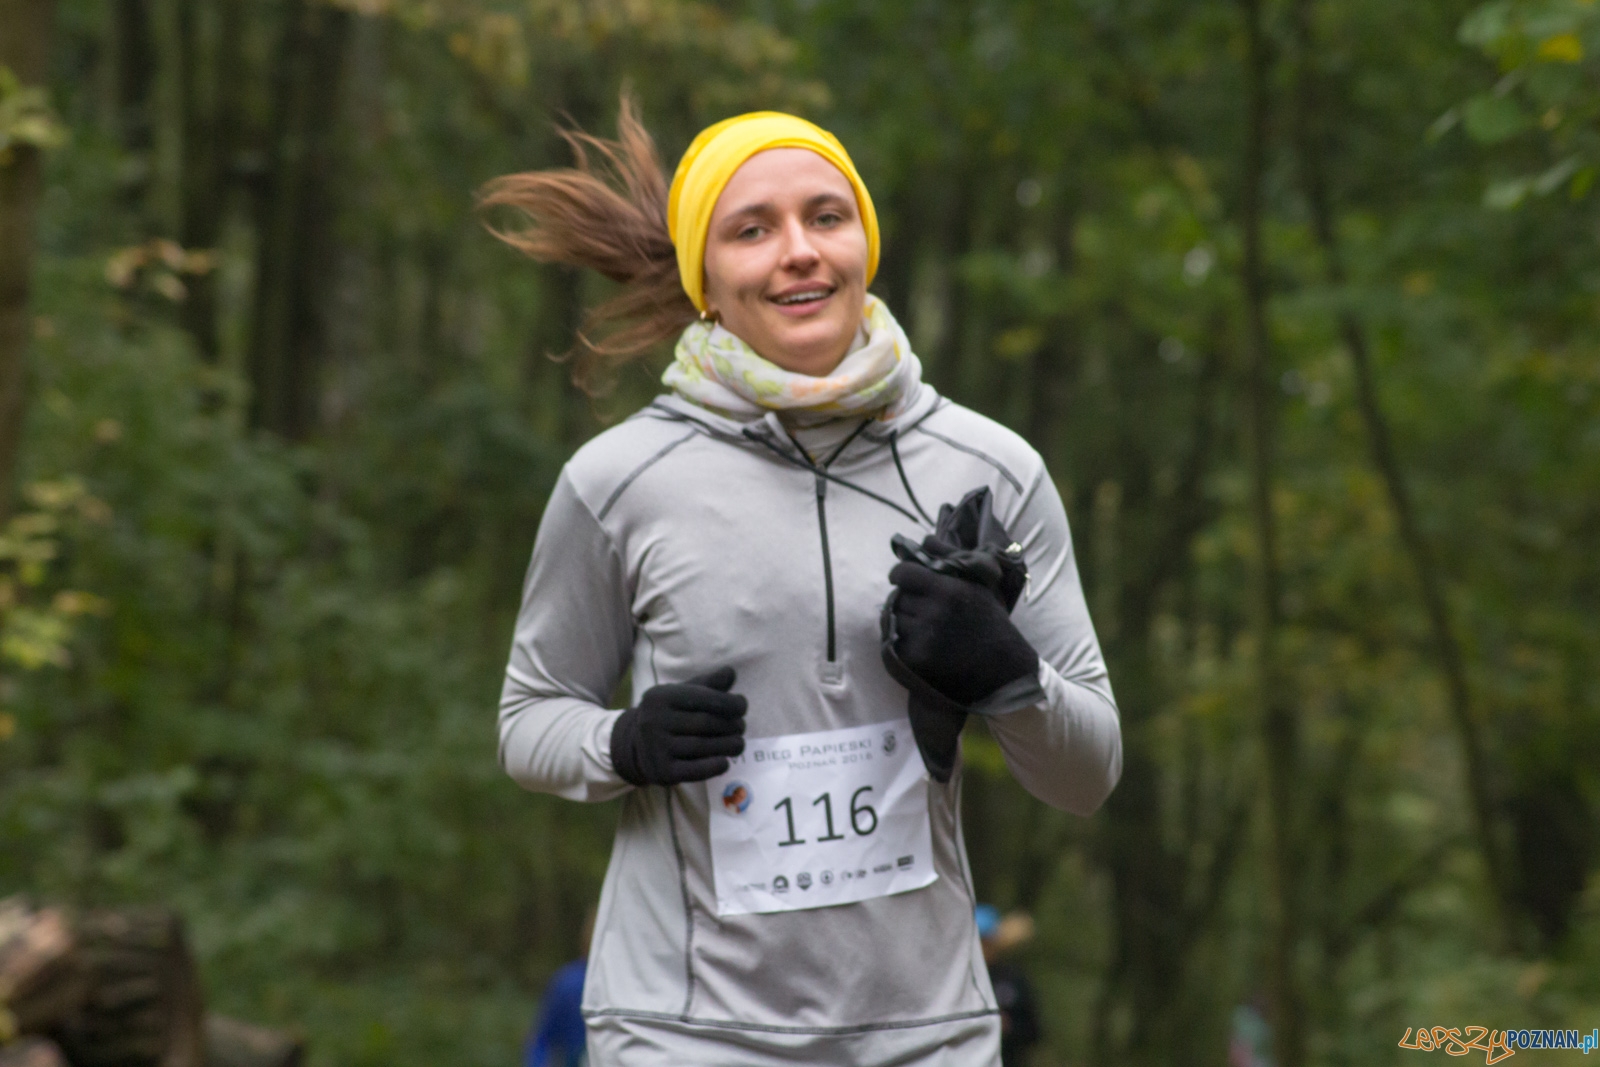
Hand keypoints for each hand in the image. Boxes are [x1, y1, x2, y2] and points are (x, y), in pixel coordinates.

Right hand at [609, 667, 746, 785]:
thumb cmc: (670, 715)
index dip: (729, 702)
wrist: (638, 747)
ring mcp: (655, 747)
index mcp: (660, 696)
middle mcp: (654, 720)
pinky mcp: (661, 771)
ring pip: (703, 746)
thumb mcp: (683, 695)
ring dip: (728, 746)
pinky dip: (714, 767)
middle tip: (741, 727)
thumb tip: (731, 672)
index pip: (703, 698)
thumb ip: (708, 685)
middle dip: (731, 725)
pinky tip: (726, 762)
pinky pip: (694, 770)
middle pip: (705, 723)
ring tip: (739, 744)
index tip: (742, 707)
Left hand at [887, 562, 1037, 706]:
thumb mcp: (980, 583)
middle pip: (898, 597)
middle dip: (906, 599)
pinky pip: (895, 642)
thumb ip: (951, 557)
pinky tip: (918, 640)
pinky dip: (902, 640)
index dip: (899, 574)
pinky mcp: (918, 659)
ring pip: (895, 619)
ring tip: (920, 624)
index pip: (903, 573)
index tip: (901, 578)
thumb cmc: (991, 620)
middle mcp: (934, 612)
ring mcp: (924, 637)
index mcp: (949, 590)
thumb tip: (923, 539)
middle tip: (918, 605)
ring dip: (902, 619)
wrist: (1004, 667)